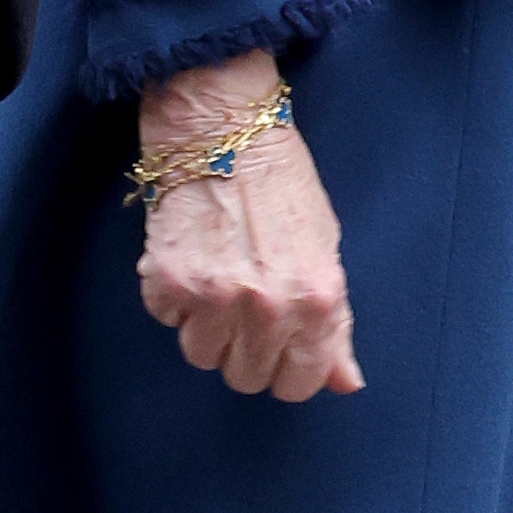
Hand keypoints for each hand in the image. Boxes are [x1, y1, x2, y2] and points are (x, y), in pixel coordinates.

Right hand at [133, 50, 361, 402]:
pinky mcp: (169, 282)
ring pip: (201, 356)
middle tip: (241, 300)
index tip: (275, 342)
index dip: (284, 366)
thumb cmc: (281, 182)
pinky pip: (165, 319)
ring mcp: (216, 298)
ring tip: (213, 275)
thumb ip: (336, 325)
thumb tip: (347, 384)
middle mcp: (268, 308)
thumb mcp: (326, 250)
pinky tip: (188, 255)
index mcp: (317, 301)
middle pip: (245, 377)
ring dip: (204, 324)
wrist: (223, 127)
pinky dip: (171, 295)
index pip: (297, 385)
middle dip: (242, 346)